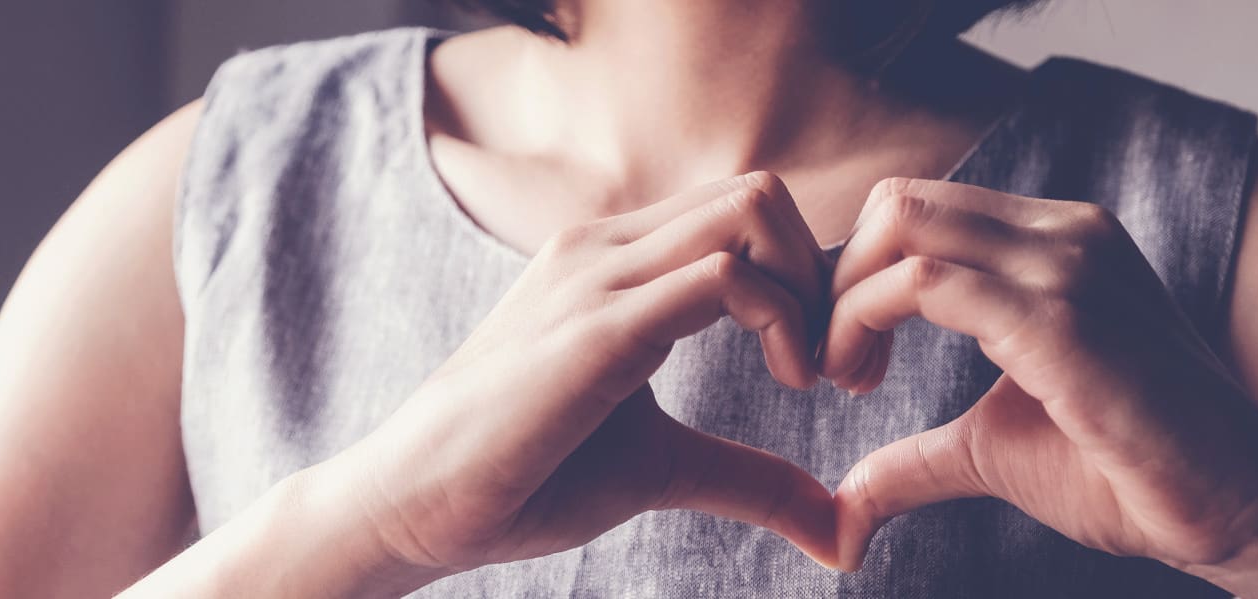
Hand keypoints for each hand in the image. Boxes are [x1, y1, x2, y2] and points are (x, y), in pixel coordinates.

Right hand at [324, 173, 842, 587]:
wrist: (416, 501)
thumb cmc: (525, 476)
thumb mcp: (664, 468)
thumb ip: (751, 478)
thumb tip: (841, 530)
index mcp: (614, 261)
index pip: (742, 211)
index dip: (809, 279)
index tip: (828, 367)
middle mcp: (604, 246)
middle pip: (760, 192)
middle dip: (826, 275)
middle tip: (837, 368)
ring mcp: (598, 276)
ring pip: (750, 212)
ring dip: (813, 292)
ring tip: (814, 377)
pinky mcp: (598, 327)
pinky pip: (722, 277)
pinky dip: (783, 321)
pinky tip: (789, 383)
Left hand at [822, 178, 1257, 572]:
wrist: (1239, 507)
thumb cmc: (1129, 473)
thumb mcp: (994, 449)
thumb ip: (917, 457)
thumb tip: (845, 506)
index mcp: (1056, 242)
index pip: (920, 210)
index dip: (858, 276)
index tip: (846, 359)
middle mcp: (1064, 233)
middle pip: (899, 202)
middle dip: (839, 278)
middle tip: (836, 366)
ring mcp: (1068, 266)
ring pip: (904, 226)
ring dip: (845, 302)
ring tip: (848, 378)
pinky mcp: (1062, 319)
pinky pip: (927, 284)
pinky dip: (865, 321)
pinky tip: (867, 384)